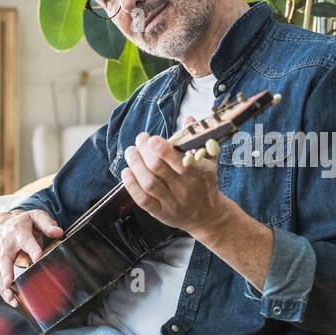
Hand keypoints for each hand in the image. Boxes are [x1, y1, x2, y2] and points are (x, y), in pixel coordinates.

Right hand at [0, 208, 63, 306]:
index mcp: (18, 231)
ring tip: (11, 299)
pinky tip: (9, 300)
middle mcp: (5, 245)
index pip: (25, 240)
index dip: (32, 249)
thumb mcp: (35, 217)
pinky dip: (1, 290)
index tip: (37, 257)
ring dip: (3, 287)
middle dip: (6, 272)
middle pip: (4, 259)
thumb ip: (47, 224)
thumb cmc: (21, 223)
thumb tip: (58, 232)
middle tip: (9, 284)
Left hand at [120, 118, 228, 234]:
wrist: (208, 215)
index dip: (162, 149)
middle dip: (144, 151)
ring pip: (149, 183)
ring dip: (135, 165)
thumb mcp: (209, 160)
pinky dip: (131, 186)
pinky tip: (126, 172)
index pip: (179, 161)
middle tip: (139, 140)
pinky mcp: (161, 213)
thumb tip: (188, 119)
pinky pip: (143, 200)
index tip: (150, 138)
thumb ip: (199, 139)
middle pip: (158, 168)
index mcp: (199, 173)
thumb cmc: (206, 183)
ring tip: (130, 152)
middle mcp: (185, 188)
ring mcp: (172, 202)